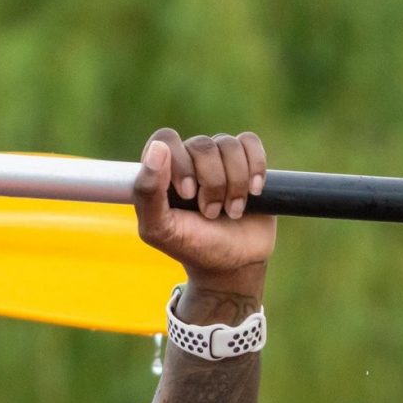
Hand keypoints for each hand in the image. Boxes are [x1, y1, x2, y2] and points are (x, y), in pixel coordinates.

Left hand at [133, 127, 274, 287]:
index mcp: (163, 171)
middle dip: (211, 183)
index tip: (187, 194)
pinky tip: (253, 193)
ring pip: (228, 145)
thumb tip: (158, 148)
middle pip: (202, 144)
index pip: (166, 139)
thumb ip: (147, 192)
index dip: (179, 163)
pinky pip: (250, 142)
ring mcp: (219, 159)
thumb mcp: (160, 229)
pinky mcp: (247, 160)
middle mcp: (190, 159)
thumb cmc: (191, 245)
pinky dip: (255, 168)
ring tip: (231, 211)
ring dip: (234, 184)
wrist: (232, 263)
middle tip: (210, 212)